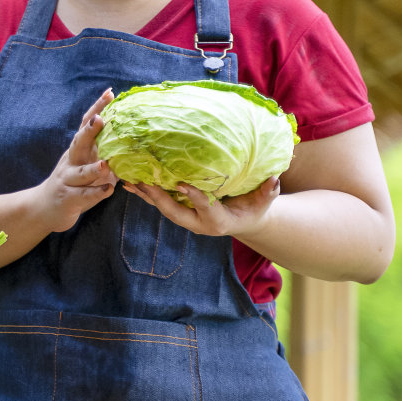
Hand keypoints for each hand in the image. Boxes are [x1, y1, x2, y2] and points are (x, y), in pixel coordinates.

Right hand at [31, 88, 118, 233]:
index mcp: (77, 149)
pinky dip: (95, 193)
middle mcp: (71, 161)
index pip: (86, 124)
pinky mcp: (68, 198)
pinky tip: (108, 190)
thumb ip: (104, 153)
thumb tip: (135, 140)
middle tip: (101, 119)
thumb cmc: (74, 183)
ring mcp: (67, 180)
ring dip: (93, 169)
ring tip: (105, 164)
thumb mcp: (86, 164)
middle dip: (89, 131)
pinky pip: (82, 196)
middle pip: (78, 142)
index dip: (97, 108)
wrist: (45, 207)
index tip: (110, 93)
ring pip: (80, 173)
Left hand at [124, 176, 281, 237]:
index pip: (205, 207)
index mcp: (217, 221)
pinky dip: (144, 192)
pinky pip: (158, 202)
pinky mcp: (179, 210)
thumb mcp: (264, 203)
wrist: (243, 221)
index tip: (182, 184)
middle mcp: (197, 222)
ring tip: (127, 180)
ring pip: (162, 207)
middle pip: (174, 211)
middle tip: (143, 183)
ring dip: (144, 194)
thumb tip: (274, 179)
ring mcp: (186, 217)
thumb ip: (268, 192)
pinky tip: (128, 182)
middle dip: (158, 198)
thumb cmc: (255, 209)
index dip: (194, 196)